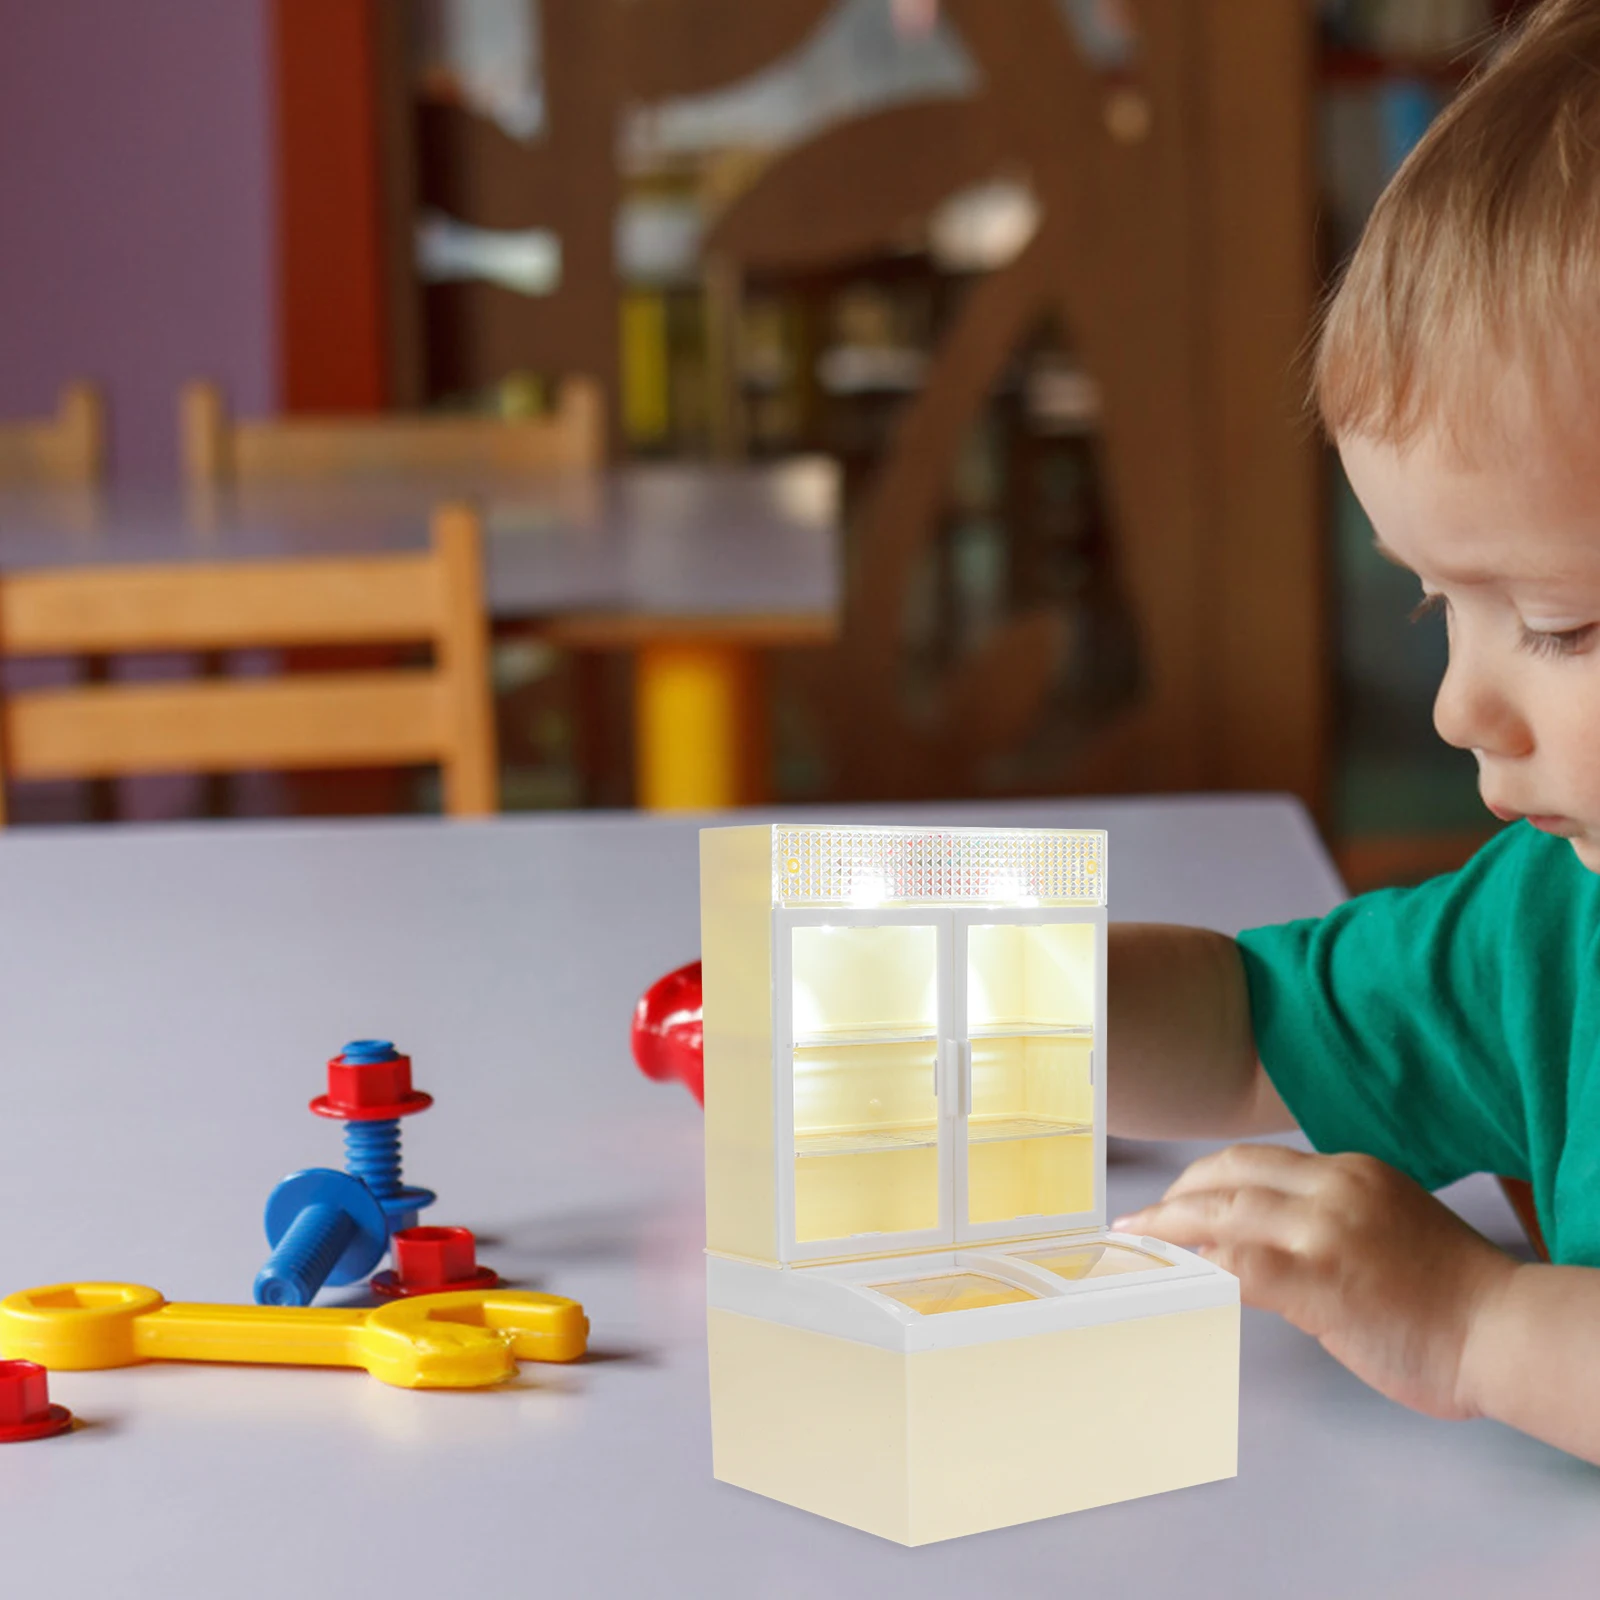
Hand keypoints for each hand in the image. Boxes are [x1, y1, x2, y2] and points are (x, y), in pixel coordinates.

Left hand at [1113, 1144, 1517, 1419]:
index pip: (1254, 1161)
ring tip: (1135, 1247)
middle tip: (1140, 1221)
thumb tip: (1269, 1239)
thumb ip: (1330, 1217)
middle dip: (1174, 1198)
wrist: (1504, 1329)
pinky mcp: (1320, 1279)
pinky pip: (1237, 1265)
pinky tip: (1171, 1276)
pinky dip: (1196, 1267)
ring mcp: (1324, 1230)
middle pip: (1227, 1178)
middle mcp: (1332, 1188)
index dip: (1203, 1178)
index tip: (1175, 1196)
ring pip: (1220, 1215)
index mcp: (1349, 1170)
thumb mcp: (1386, 1222)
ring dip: (1168, 1231)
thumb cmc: (1454, 1294)